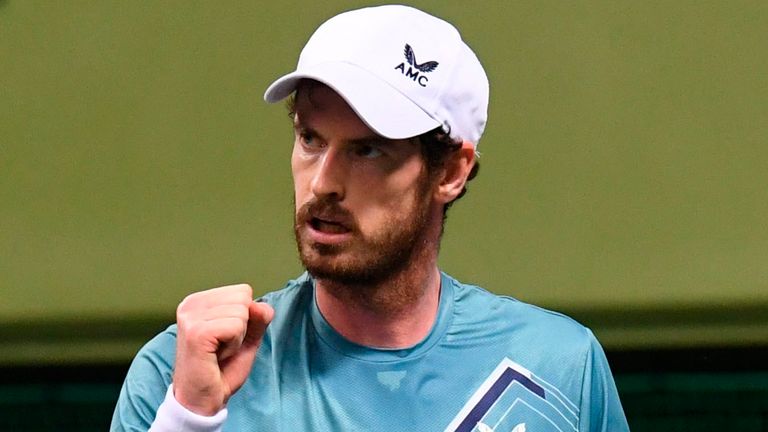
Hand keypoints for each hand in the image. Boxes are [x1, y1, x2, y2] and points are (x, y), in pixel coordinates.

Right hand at [172, 284, 273, 414]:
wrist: (202, 400)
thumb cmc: (221, 369)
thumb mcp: (247, 338)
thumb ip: (258, 318)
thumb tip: (262, 305)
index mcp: (199, 300)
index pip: (243, 291)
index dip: (244, 318)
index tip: (225, 338)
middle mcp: (191, 304)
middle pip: (243, 299)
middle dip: (241, 327)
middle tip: (222, 347)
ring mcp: (191, 317)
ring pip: (241, 312)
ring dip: (237, 338)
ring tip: (218, 353)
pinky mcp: (196, 332)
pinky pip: (235, 327)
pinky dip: (233, 345)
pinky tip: (217, 357)